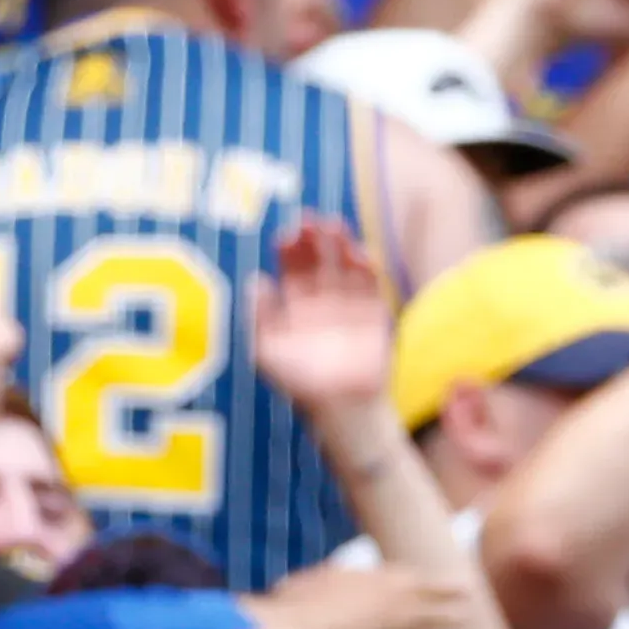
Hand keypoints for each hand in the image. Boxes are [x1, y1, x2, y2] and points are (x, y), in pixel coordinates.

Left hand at [254, 216, 398, 416]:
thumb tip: (255, 279)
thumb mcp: (266, 353)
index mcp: (296, 309)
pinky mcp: (373, 315)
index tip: (287, 235)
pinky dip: (367, 269)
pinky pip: (371, 285)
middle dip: (315, 241)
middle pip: (319, 263)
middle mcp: (323, 303)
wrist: (341, 408)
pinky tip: (359, 254)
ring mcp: (349, 307)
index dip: (289, 252)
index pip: (292, 271)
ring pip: (344, 267)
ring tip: (335, 226)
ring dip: (341, 246)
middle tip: (311, 220)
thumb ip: (260, 317)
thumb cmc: (299, 385)